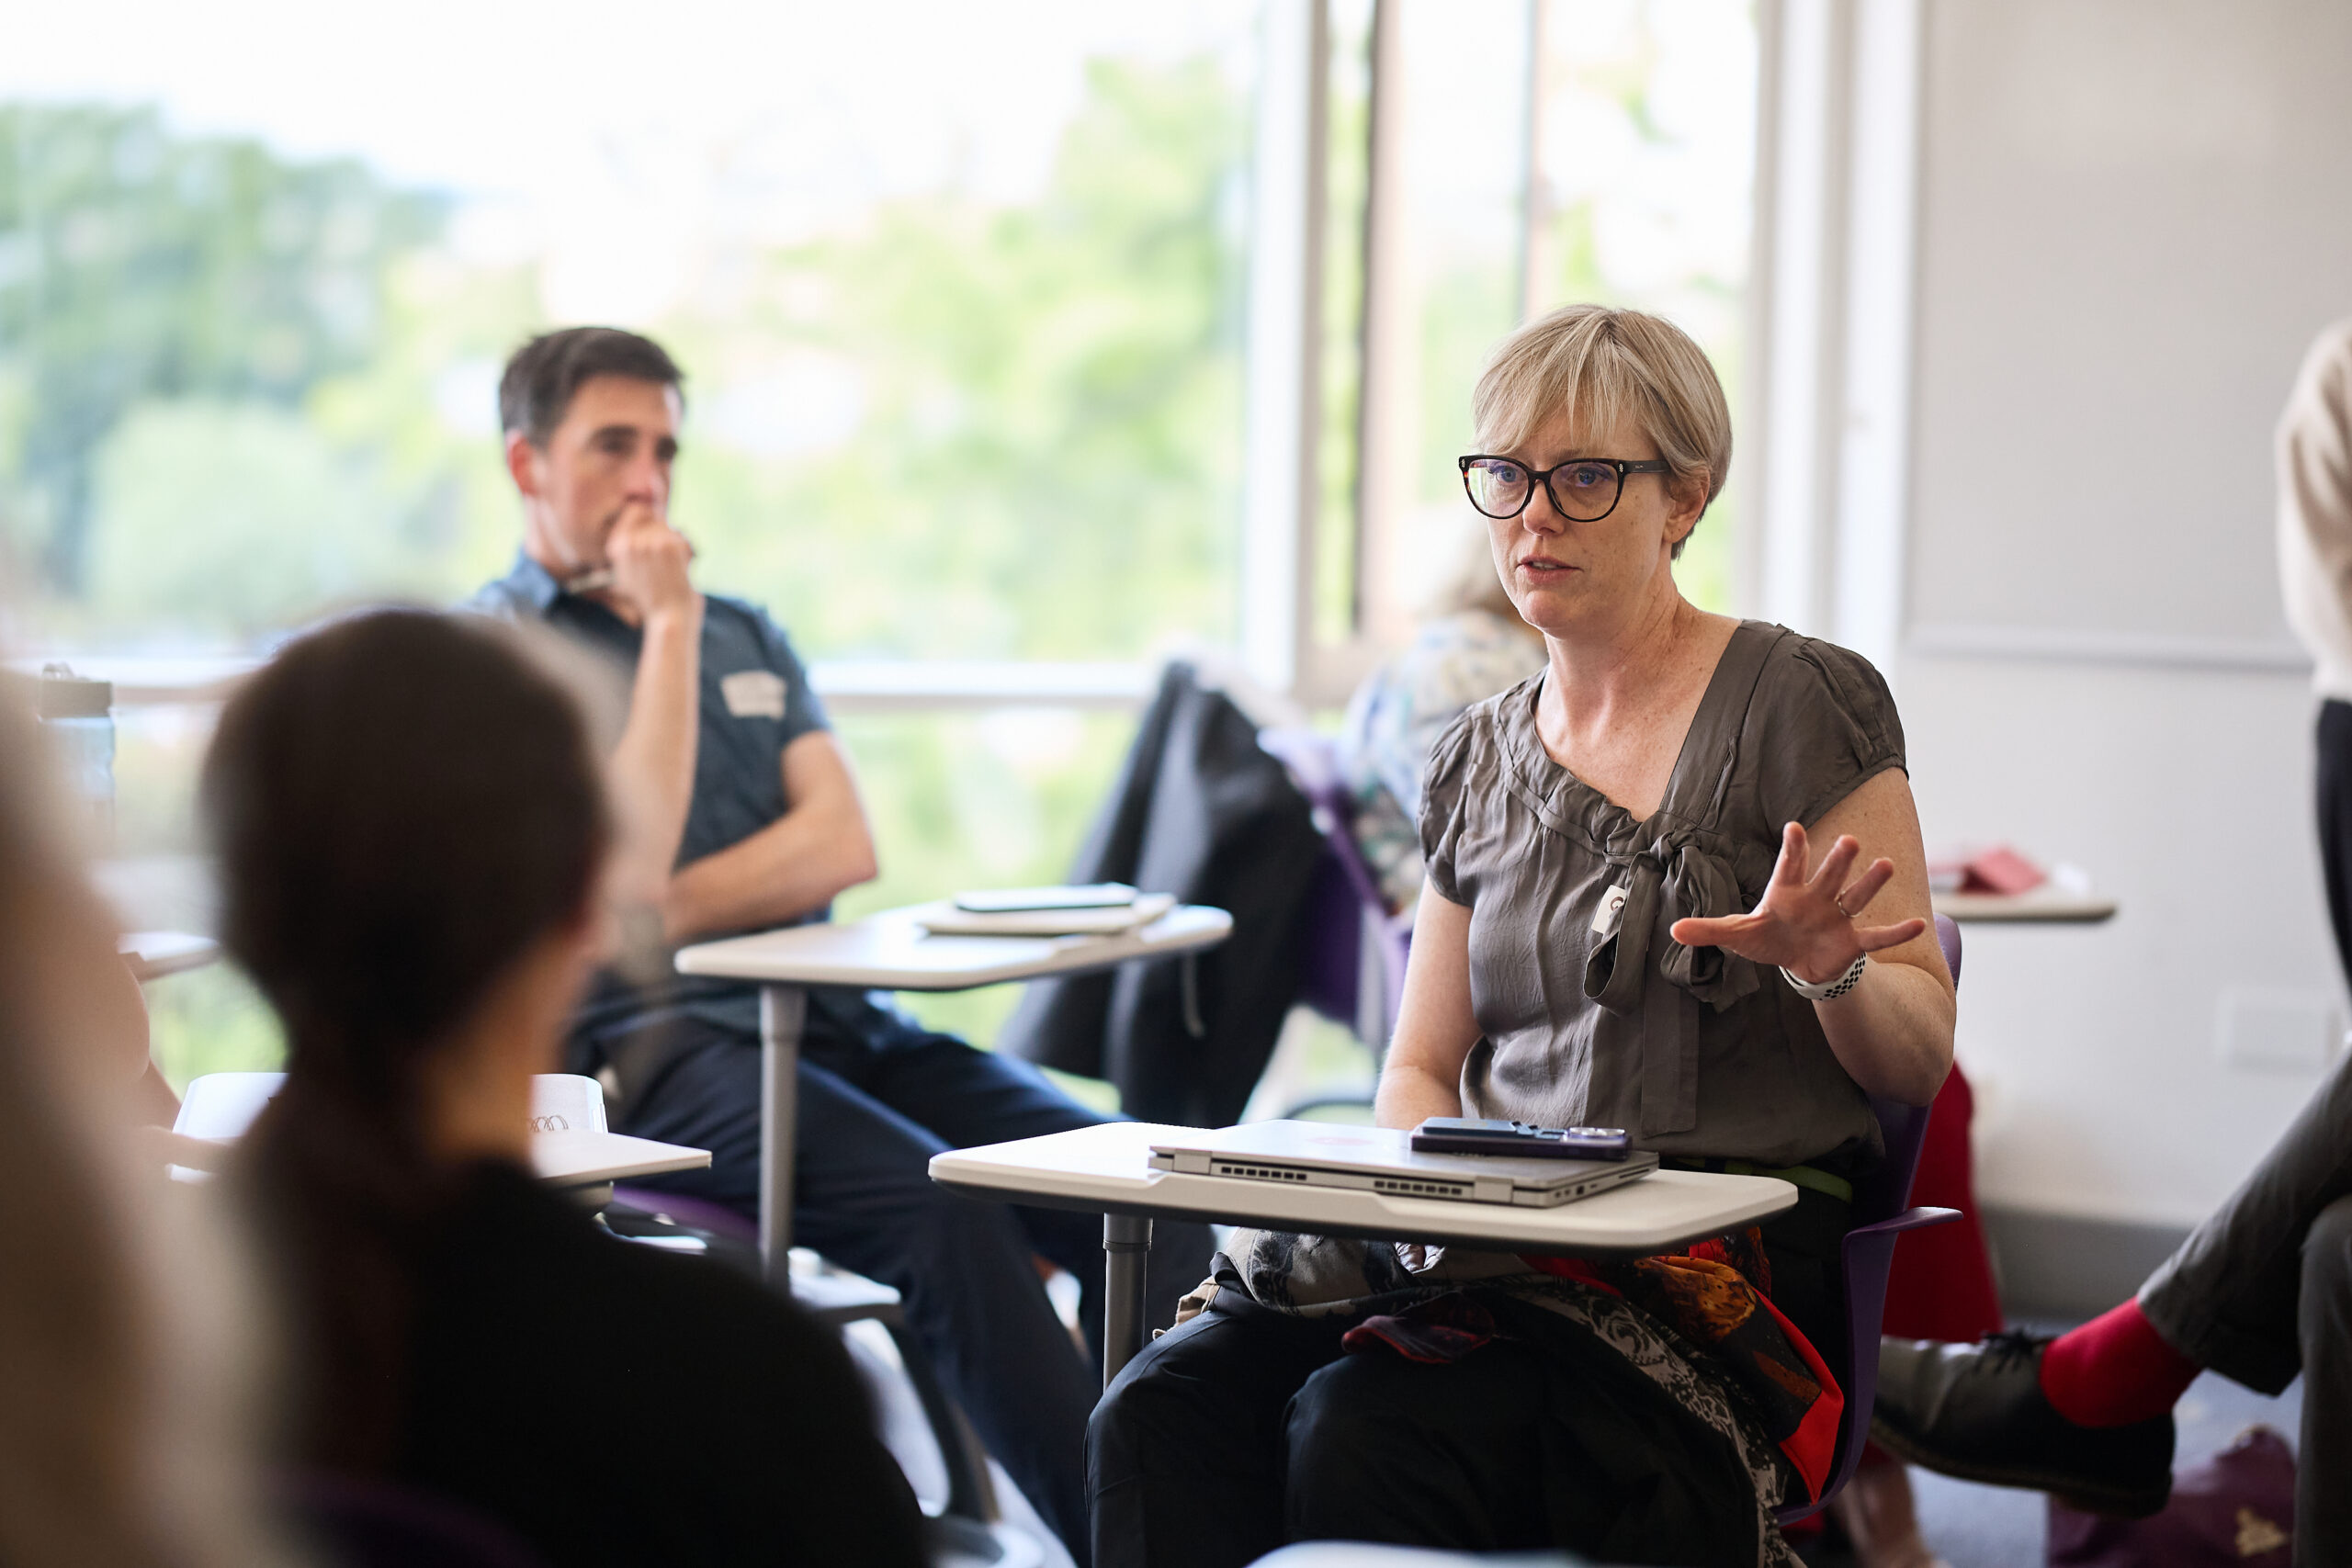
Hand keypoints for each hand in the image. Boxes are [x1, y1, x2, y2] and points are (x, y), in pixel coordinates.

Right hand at [603, 501, 697, 625]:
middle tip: (667, 560)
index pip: (635, 509)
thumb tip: (643, 511)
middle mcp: (629, 541)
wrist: (669, 619)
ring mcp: (649, 541)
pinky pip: (683, 536)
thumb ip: (629, 549)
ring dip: (677, 543)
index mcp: (617, 546)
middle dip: (666, 533)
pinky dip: (687, 550)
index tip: (659, 526)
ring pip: (671, 527)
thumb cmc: (653, 601)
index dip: (650, 515)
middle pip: (656, 516)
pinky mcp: (669, 545)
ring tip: (673, 569)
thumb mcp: (628, 576)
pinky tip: (682, 569)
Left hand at [1668, 821, 1926, 985]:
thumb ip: (1709, 930)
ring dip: (1871, 883)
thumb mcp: (1737, 935)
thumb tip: (1673, 931)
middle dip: (1837, 860)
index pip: (1789, 864)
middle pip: (1829, 875)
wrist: (1796, 961)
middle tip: (1849, 840)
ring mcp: (1838, 917)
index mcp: (1787, 890)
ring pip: (1857, 896)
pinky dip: (1897, 932)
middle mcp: (1817, 897)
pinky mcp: (1853, 942)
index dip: (1792, 848)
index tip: (1793, 827)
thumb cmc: (1768, 938)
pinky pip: (1877, 936)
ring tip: (1886, 864)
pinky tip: (1919, 924)